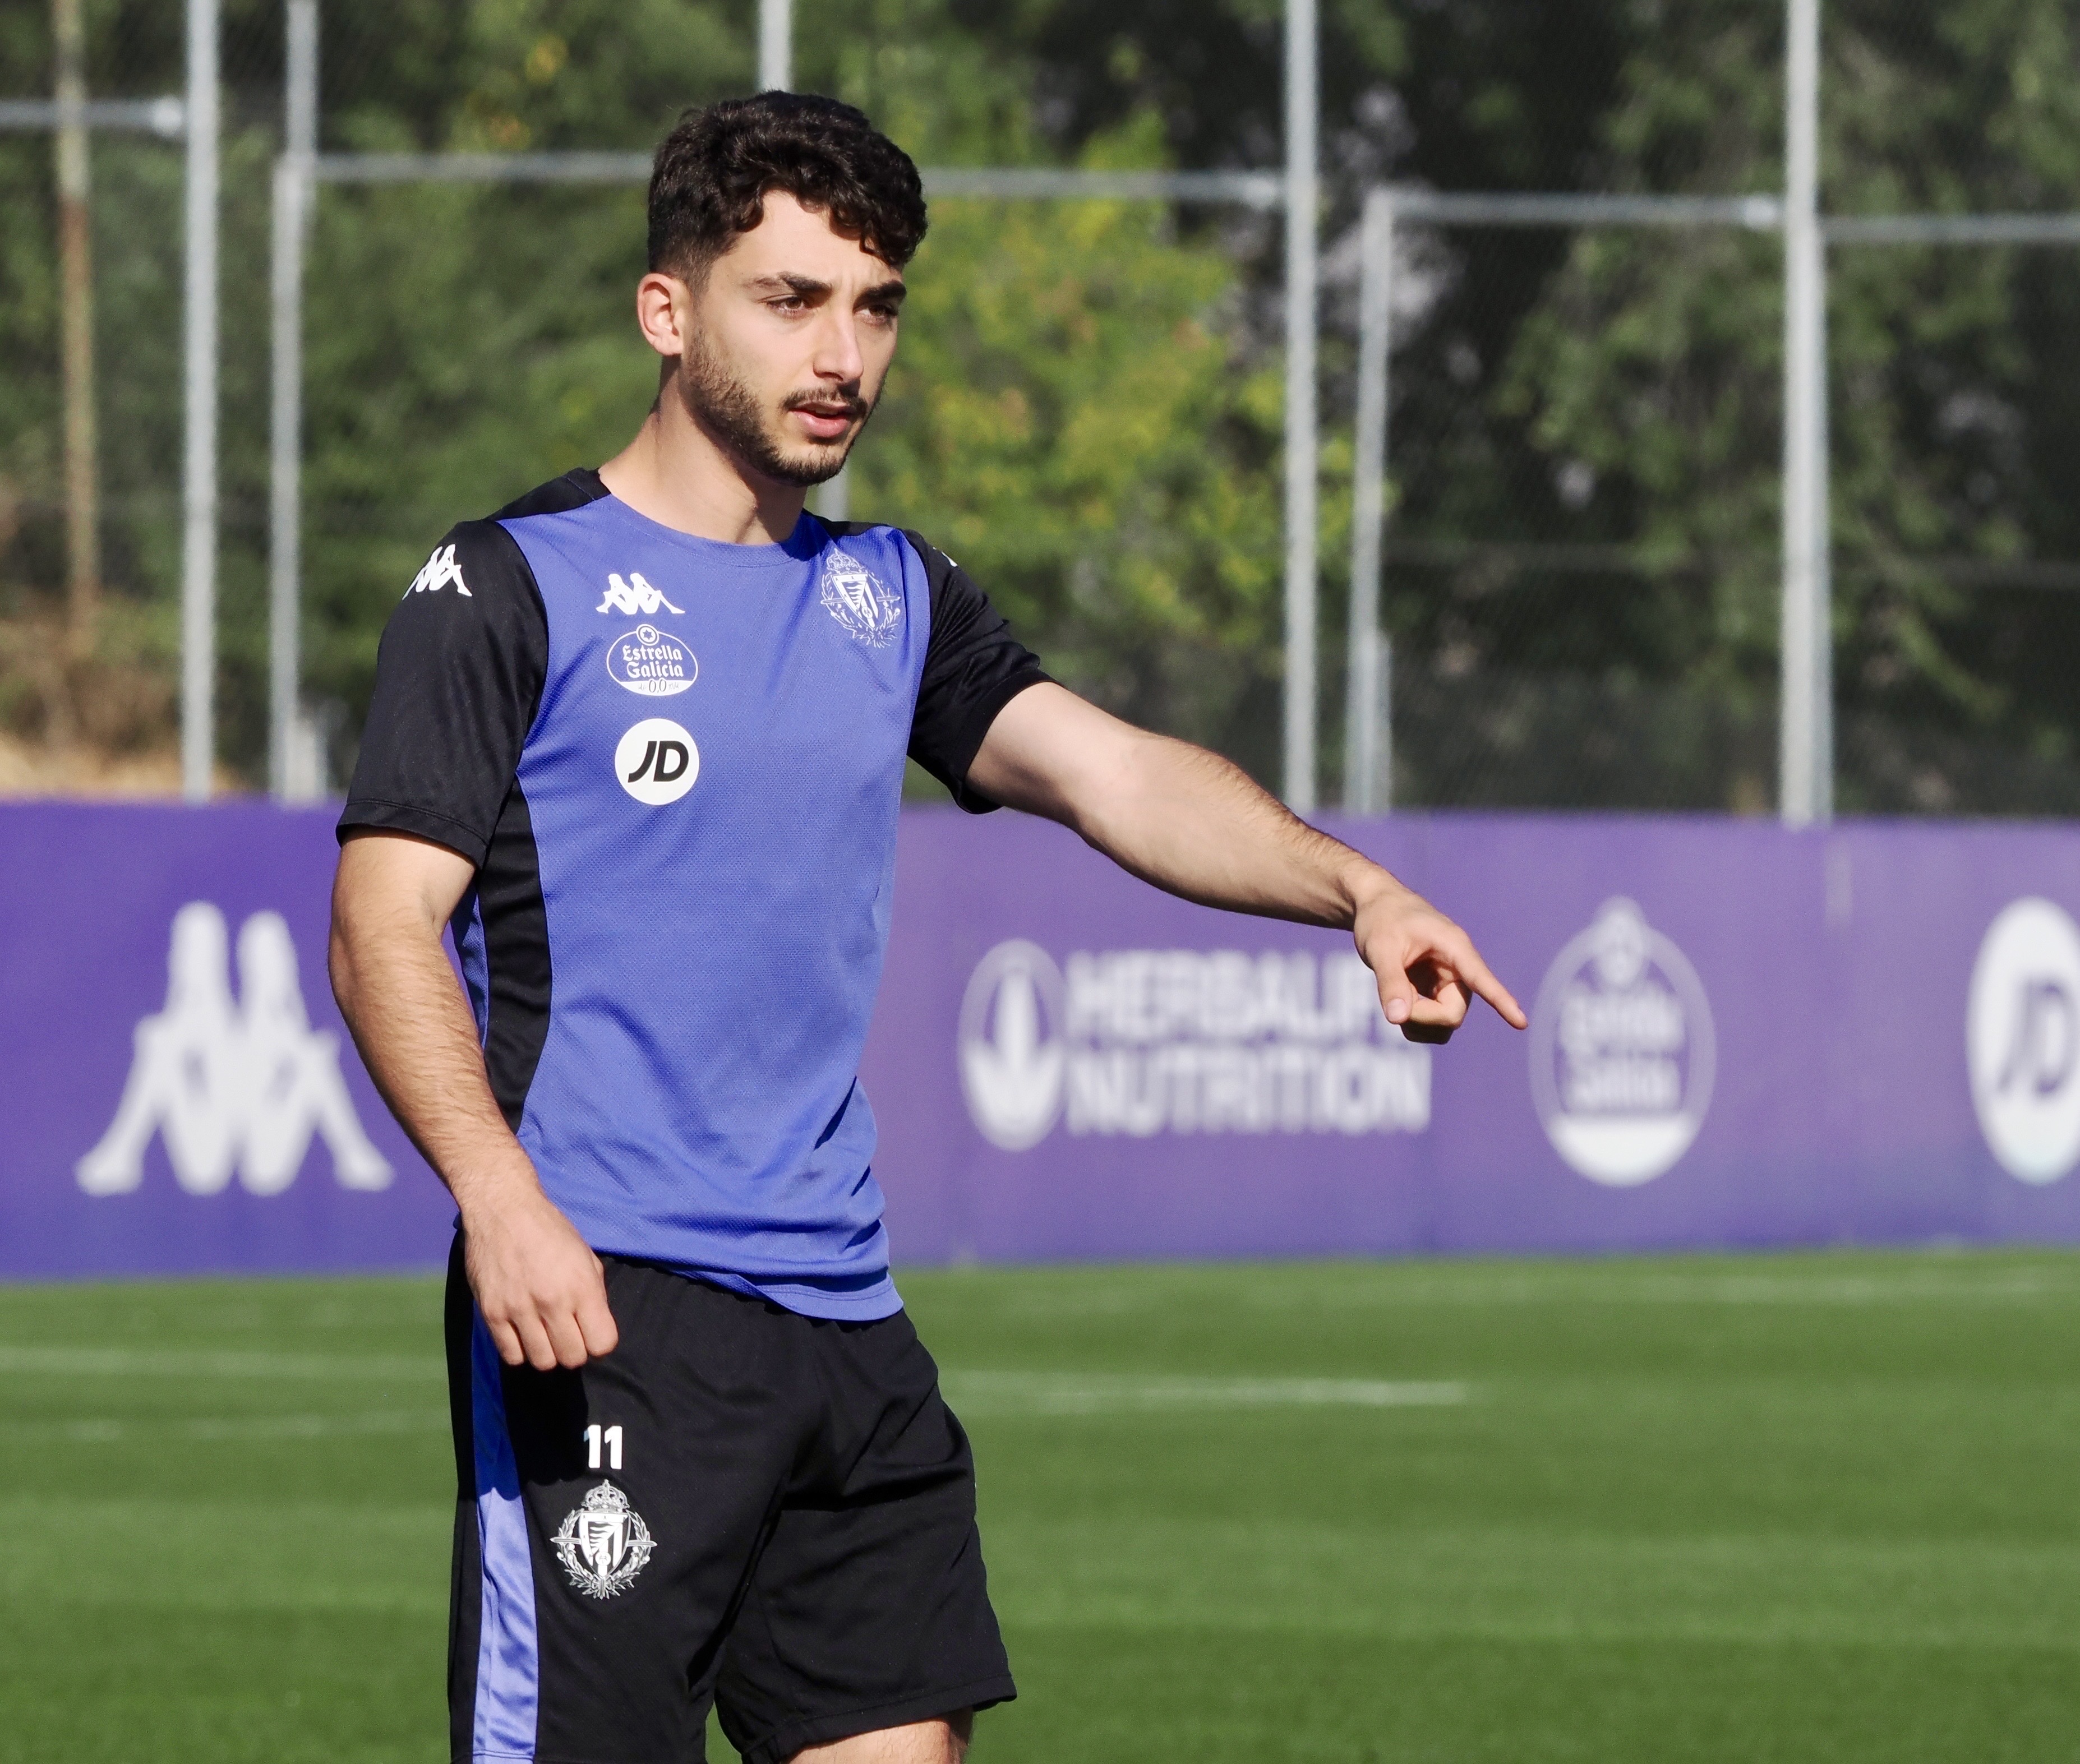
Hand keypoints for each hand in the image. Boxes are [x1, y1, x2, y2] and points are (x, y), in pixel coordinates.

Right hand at [460, 1174, 619, 1369]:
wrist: (503, 1210)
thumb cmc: (550, 1230)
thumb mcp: (586, 1257)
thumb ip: (594, 1295)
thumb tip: (595, 1329)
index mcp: (582, 1287)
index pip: (602, 1344)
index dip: (599, 1342)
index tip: (591, 1332)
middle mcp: (552, 1302)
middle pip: (572, 1358)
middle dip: (574, 1350)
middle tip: (566, 1334)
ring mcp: (519, 1310)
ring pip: (542, 1362)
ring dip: (547, 1353)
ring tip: (544, 1334)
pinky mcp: (491, 1313)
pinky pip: (511, 1355)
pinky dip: (520, 1350)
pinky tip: (522, 1333)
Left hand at [1352, 876, 1527, 1045]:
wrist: (1376, 907)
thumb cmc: (1381, 919)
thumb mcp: (1380, 947)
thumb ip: (1390, 981)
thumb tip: (1398, 1019)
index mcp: (1454, 947)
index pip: (1481, 979)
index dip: (1501, 1001)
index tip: (1522, 1023)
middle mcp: (1457, 969)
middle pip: (1452, 1014)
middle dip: (1422, 1016)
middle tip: (1392, 1003)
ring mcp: (1448, 984)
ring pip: (1445, 1024)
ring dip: (1418, 1024)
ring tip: (1393, 998)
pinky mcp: (1436, 994)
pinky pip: (1433, 1025)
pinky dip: (1413, 1023)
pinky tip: (1397, 1003)